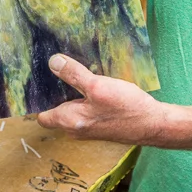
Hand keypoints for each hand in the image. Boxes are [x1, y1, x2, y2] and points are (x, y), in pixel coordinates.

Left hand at [36, 54, 165, 144]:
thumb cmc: (126, 108)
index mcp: (68, 121)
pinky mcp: (99, 122)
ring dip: (71, 92)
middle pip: (55, 109)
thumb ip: (74, 75)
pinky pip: (84, 108)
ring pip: (71, 107)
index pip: (41, 114)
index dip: (38, 98)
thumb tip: (53, 62)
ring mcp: (88, 126)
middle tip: (54, 68)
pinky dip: (84, 96)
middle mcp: (75, 128)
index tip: (36, 79)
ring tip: (72, 70)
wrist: (154, 124)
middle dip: (54, 91)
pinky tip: (91, 81)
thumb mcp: (98, 86)